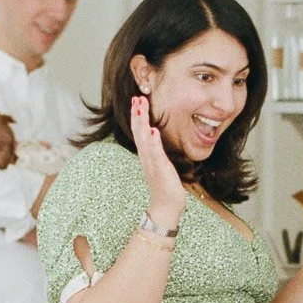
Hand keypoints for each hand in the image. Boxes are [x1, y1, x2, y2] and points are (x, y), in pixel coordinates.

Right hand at [131, 96, 185, 224]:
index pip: (140, 131)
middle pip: (139, 132)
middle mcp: (146, 157)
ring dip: (142, 123)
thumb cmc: (165, 184)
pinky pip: (155, 154)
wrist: (167, 205)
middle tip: (136, 98)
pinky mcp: (159, 170)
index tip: (137, 100)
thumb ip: (156, 150)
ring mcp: (151, 163)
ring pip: (144, 139)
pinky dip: (153, 142)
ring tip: (141, 108)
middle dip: (137, 114)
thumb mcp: (160, 163)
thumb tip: (155, 136)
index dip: (137, 116)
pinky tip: (153, 131)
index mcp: (146, 154)